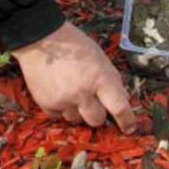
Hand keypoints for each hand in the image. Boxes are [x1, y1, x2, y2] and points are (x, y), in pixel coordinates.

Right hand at [13, 22, 136, 132]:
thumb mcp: (99, 57)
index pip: (118, 107)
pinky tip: (59, 91)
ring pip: (77, 120)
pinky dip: (61, 108)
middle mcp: (81, 92)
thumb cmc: (73, 45)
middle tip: (93, 102)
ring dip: (78, 110)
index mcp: (99, 77)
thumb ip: (111, 80)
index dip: (126, 120)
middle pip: (96, 120)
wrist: (40, 39)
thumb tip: (121, 100)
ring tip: (71, 90)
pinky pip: (59, 116)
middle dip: (98, 114)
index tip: (129, 128)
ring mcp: (63, 100)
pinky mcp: (46, 104)